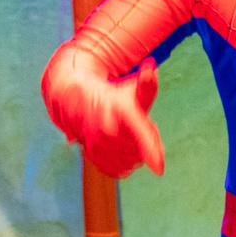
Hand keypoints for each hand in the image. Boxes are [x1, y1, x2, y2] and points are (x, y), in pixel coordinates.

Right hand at [43, 52, 163, 177]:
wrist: (77, 100)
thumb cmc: (113, 96)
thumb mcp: (131, 89)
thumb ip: (147, 84)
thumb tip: (151, 66)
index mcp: (122, 111)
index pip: (140, 133)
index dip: (150, 151)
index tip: (159, 169)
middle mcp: (107, 129)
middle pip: (143, 151)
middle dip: (144, 142)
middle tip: (133, 127)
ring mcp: (97, 144)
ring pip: (132, 162)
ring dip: (133, 153)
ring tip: (122, 135)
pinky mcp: (92, 156)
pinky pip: (119, 170)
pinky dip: (123, 163)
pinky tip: (117, 148)